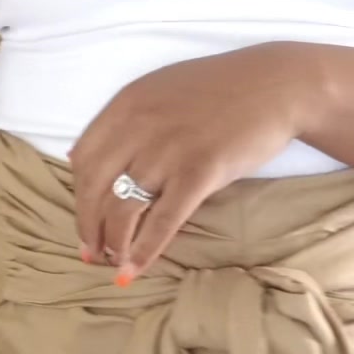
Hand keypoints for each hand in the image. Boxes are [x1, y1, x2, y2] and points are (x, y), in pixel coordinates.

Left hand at [65, 43, 322, 279]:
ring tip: (115, 263)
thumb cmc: (221, 89)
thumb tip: (79, 157)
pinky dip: (145, 250)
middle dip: (88, 227)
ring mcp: (170, 150)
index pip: (83, 159)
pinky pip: (163, 220)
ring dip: (113, 243)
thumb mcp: (160, 89)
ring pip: (123, 208)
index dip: (79, 196)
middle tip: (90, 254)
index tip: (84, 219)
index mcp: (127, 105)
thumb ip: (123, 120)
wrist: (275, 84)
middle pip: (95, 188)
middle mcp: (140, 126)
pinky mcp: (201, 171)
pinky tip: (136, 269)